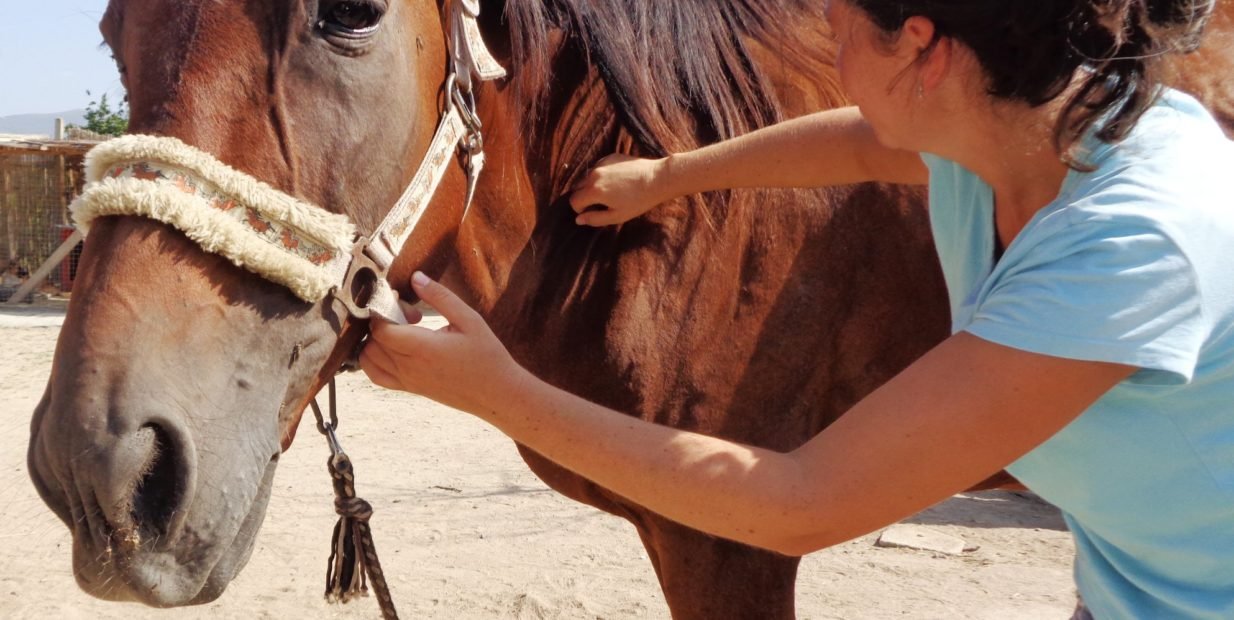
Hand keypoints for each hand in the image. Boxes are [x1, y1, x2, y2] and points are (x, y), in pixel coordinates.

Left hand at [360, 272, 523, 415]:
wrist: (497, 393)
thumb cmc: (487, 355)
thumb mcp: (469, 320)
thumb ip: (440, 297)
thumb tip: (415, 277)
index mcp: (423, 349)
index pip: (381, 329)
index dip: (385, 310)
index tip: (404, 302)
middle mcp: (409, 367)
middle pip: (373, 341)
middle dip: (382, 322)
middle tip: (409, 316)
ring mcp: (407, 381)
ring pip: (368, 358)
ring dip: (376, 340)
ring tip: (402, 332)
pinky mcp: (410, 389)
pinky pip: (376, 376)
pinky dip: (373, 360)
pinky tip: (393, 348)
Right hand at [568, 154, 673, 225]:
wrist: (657, 179)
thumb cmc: (639, 201)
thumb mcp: (617, 216)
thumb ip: (595, 219)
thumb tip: (578, 220)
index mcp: (594, 190)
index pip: (573, 201)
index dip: (580, 210)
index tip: (592, 212)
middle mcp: (594, 175)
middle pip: (577, 188)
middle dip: (584, 198)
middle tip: (601, 204)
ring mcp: (601, 163)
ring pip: (586, 177)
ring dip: (591, 186)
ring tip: (610, 193)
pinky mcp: (610, 157)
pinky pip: (597, 168)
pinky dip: (600, 176)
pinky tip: (616, 182)